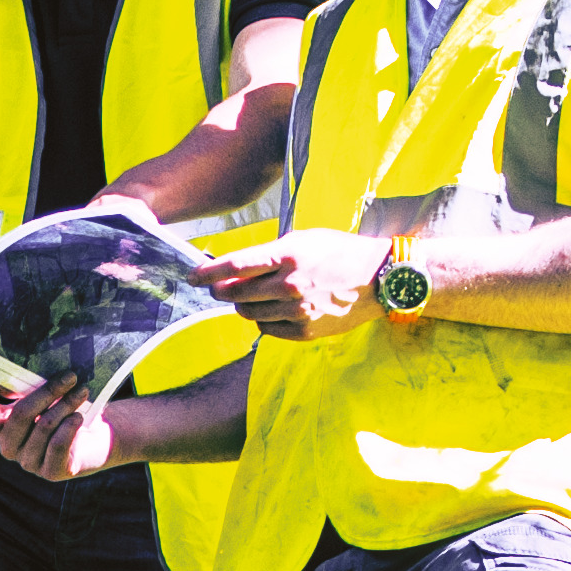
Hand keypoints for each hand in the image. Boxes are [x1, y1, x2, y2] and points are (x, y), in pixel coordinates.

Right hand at [0, 380, 121, 483]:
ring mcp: (28, 461)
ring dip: (66, 405)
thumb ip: (31, 385)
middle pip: (21, 414)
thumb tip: (31, 363)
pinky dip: (69, 427)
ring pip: (44, 426)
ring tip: (82, 392)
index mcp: (1, 425)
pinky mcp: (50, 472)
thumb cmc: (66, 410)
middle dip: (47, 392)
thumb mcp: (46, 396)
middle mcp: (9, 446)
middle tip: (70, 376)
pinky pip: (57, 444)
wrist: (96, 439)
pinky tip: (78, 417)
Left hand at [201, 223, 384, 341]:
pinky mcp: (305, 331)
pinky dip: (263, 320)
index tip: (193, 276)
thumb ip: (270, 254)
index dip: (208, 272)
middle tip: (217, 288)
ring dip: (242, 305)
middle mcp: (290, 285)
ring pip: (248, 313)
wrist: (378, 279)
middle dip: (220, 290)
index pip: (236, 266)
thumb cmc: (339, 253)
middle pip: (236, 294)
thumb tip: (236, 267)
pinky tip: (273, 310)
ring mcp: (298, 311)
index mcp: (289, 256)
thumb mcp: (304, 239)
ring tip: (251, 297)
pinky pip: (267, 329)